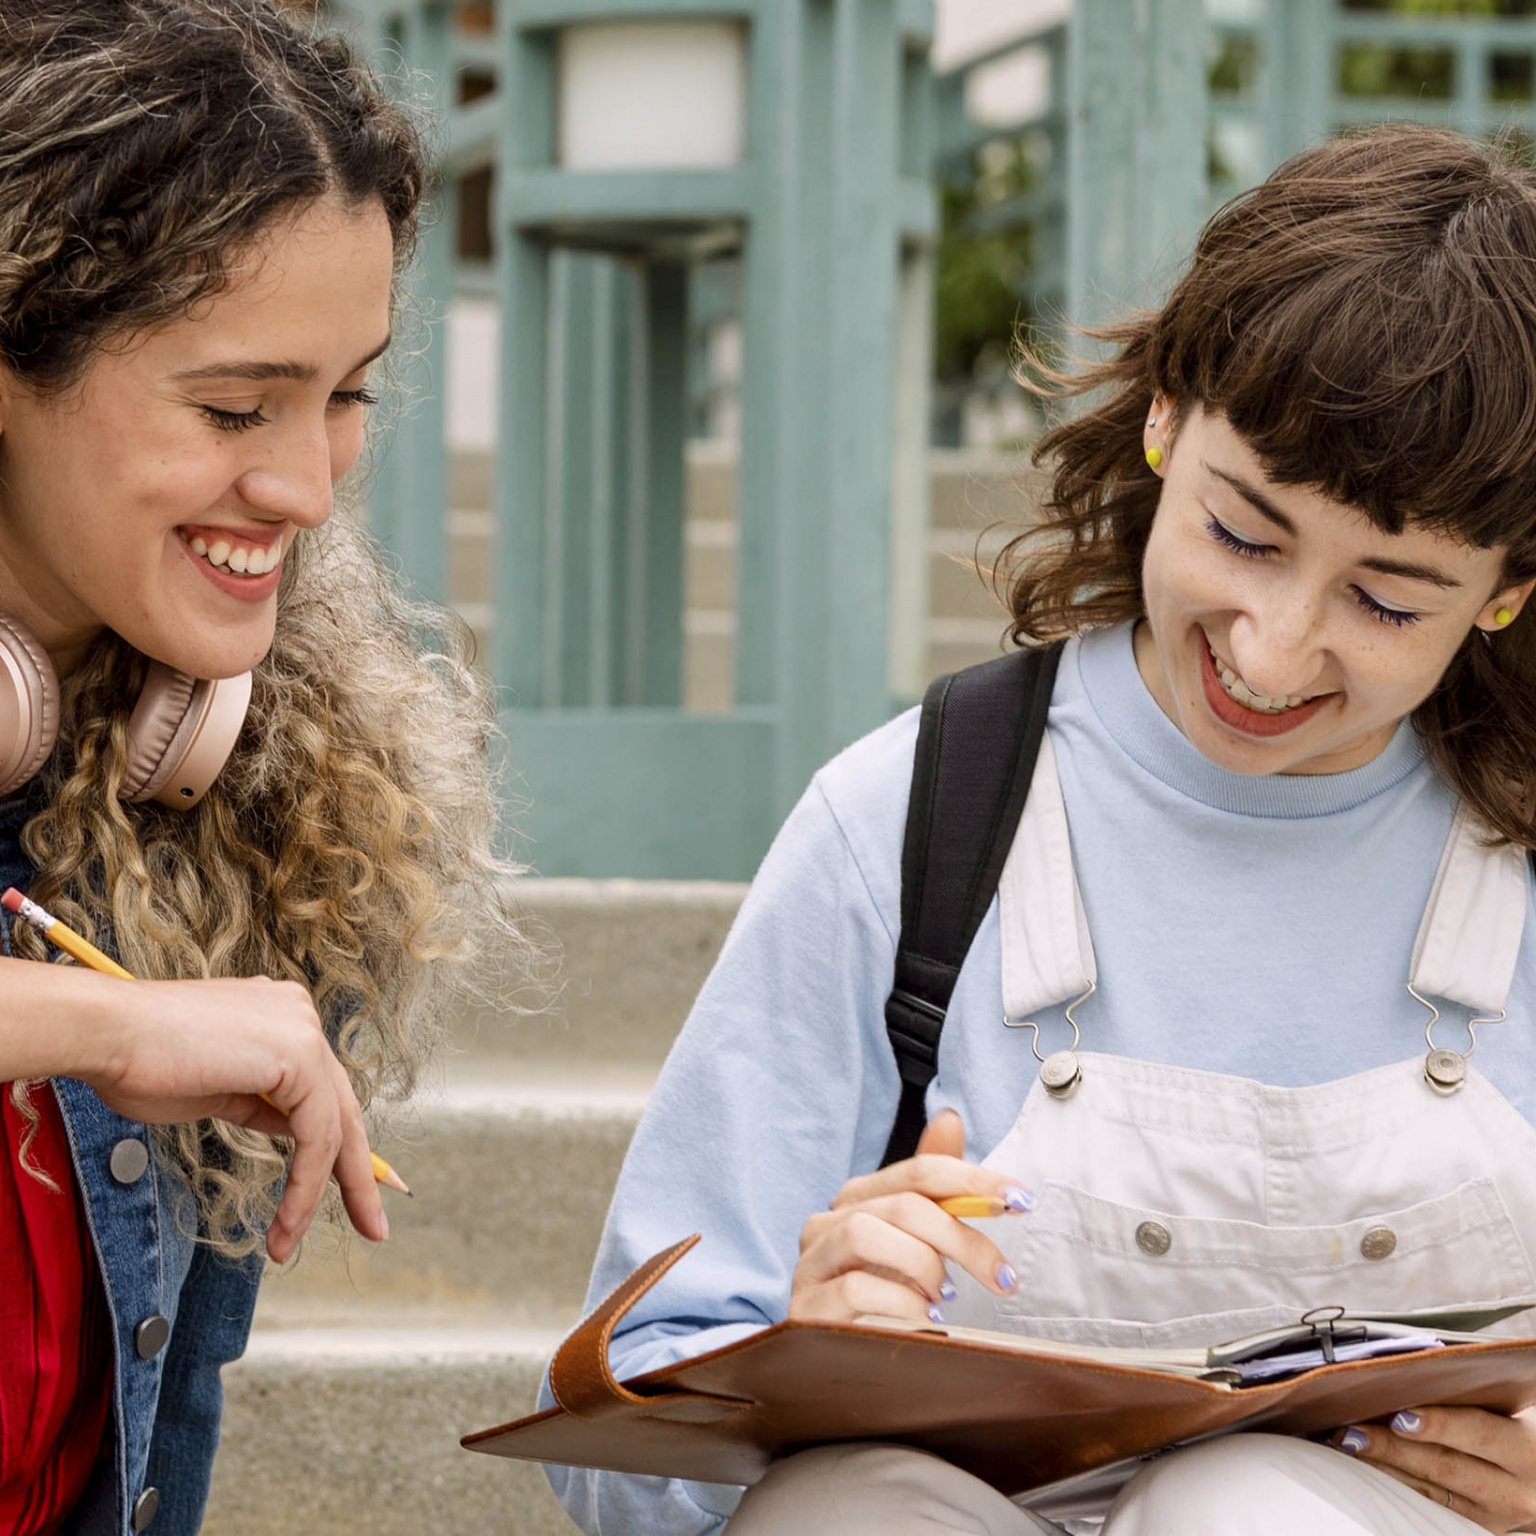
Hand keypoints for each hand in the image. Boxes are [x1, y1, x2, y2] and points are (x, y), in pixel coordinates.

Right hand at [85, 975, 385, 1262]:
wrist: (105, 1034)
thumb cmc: (141, 1063)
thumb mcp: (216, 1093)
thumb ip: (259, 1104)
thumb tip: (291, 1127)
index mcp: (282, 1017)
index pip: (324, 1089)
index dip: (344, 1143)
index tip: (359, 1189)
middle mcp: (300, 1015)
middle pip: (343, 1106)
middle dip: (358, 1174)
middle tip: (373, 1225)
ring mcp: (303, 1031)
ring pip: (333, 1126)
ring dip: (318, 1194)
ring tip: (291, 1242)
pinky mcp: (298, 1055)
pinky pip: (316, 1134)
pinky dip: (306, 1184)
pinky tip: (289, 1220)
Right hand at [787, 1109, 1031, 1324]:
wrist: (833, 1361)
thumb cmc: (880, 1292)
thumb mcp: (911, 1240)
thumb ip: (932, 1186)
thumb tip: (949, 1118)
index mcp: (858, 1198)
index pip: (920, 1172)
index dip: (974, 1181)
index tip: (1021, 1201)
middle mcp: (828, 1221)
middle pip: (902, 1205)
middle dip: (962, 1237)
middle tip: (1002, 1275)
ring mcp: (812, 1262)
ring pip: (867, 1234)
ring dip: (923, 1266)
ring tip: (945, 1297)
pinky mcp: (806, 1305)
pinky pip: (855, 1288)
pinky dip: (901, 1302)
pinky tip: (923, 1318)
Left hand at [1336, 1406, 1535, 1530]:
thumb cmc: (1518, 1427)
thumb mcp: (1509, 1411)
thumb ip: (1470, 1397)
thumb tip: (1407, 1372)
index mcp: (1526, 1449)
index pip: (1479, 1432)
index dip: (1438, 1424)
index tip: (1398, 1415)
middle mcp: (1516, 1490)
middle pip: (1445, 1466)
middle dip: (1392, 1448)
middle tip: (1350, 1431)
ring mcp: (1495, 1516)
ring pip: (1429, 1491)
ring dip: (1381, 1466)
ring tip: (1344, 1443)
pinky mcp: (1476, 1528)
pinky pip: (1427, 1505)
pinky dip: (1392, 1483)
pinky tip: (1362, 1464)